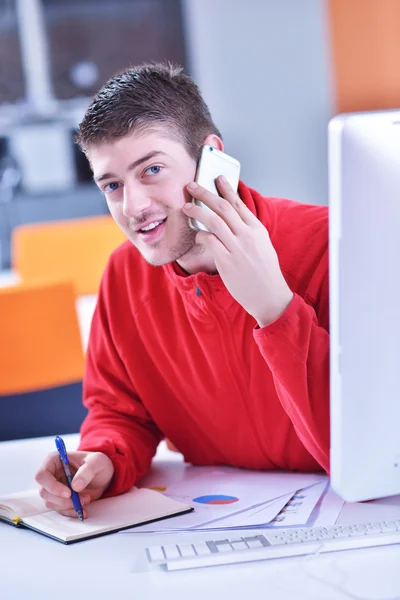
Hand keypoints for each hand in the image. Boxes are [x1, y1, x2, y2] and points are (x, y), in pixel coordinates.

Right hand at [35, 450, 113, 518]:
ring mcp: (54, 488)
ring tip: (86, 499)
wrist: (103, 475)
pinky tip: (83, 511)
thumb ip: (86, 472)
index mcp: (54, 460)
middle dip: (62, 500)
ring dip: (69, 505)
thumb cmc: (97, 463)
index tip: (68, 493)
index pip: (42, 475)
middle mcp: (50, 474)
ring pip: (51, 503)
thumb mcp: (96, 462)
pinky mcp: (59, 499)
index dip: (52, 486)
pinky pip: (60, 509)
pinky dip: (71, 512)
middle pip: (44, 492)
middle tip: (81, 499)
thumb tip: (75, 486)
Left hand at [183, 177, 292, 326]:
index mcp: (257, 229)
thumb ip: (248, 230)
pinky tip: (196, 233)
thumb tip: (233, 217)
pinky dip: (201, 234)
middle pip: (223, 207)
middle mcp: (247, 235)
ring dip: (198, 211)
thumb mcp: (262, 245)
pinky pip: (209, 241)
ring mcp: (237, 248)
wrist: (269, 295)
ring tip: (186, 206)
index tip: (217, 178)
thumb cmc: (264, 271)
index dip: (227, 188)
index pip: (239, 203)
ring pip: (214, 221)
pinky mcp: (226, 261)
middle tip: (192, 186)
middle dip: (206, 194)